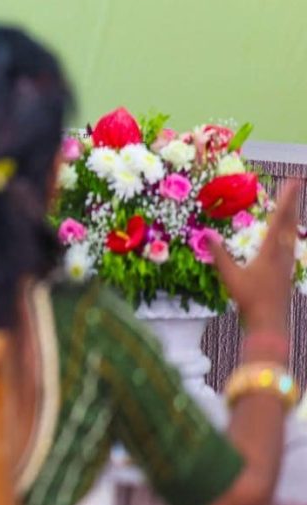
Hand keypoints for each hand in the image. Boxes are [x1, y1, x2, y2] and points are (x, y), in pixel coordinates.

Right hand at [211, 178, 301, 334]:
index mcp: (271, 251)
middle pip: (290, 221)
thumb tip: (206, 232)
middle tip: (297, 182)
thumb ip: (219, 254)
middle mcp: (283, 253)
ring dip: (292, 214)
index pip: (279, 219)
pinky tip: (288, 233)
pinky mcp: (286, 269)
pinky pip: (290, 242)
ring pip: (292, 231)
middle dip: (293, 201)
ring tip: (293, 202)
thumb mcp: (230, 276)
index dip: (286, 199)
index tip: (293, 181)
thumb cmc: (250, 300)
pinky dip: (290, 230)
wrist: (269, 323)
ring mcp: (287, 261)